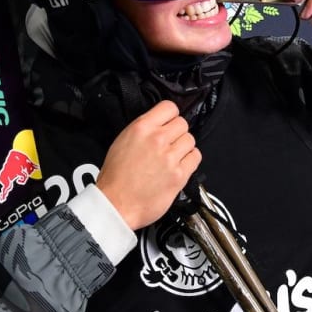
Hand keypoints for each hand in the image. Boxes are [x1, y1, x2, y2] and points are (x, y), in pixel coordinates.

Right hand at [96, 100, 200, 229]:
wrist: (116, 204)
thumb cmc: (115, 178)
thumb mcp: (122, 142)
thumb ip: (144, 130)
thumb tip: (160, 125)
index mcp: (141, 128)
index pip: (169, 107)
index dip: (170, 116)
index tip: (169, 124)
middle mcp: (157, 139)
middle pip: (183, 124)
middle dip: (177, 133)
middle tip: (169, 144)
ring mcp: (170, 157)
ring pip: (190, 140)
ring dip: (184, 148)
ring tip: (173, 158)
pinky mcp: (179, 175)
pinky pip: (195, 158)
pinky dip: (190, 161)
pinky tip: (179, 166)